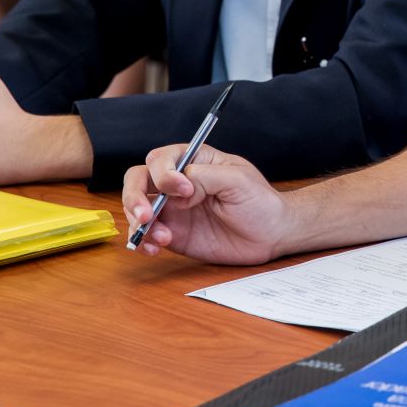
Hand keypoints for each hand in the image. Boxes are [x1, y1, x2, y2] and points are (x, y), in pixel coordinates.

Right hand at [122, 143, 291, 264]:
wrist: (271, 235)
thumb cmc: (260, 201)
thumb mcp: (238, 180)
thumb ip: (205, 177)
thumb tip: (179, 189)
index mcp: (194, 161)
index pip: (161, 159)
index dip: (164, 173)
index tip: (184, 190)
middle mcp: (178, 183)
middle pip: (139, 180)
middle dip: (135, 196)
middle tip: (146, 215)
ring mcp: (173, 209)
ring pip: (137, 208)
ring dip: (138, 222)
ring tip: (162, 237)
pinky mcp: (173, 234)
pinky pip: (146, 235)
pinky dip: (143, 241)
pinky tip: (154, 248)